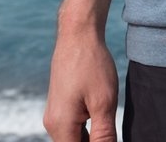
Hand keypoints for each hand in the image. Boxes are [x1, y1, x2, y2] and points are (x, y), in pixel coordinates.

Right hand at [43, 26, 119, 141]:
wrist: (78, 35)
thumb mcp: (104, 102)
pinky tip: (104, 121)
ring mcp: (56, 116)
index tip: (110, 136)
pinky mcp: (61, 108)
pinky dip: (90, 131)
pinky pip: (75, 128)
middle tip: (111, 129)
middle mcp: (53, 124)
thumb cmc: (91, 65)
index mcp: (61, 126)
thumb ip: (104, 135)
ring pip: (76, 139)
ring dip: (94, 139)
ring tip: (109, 125)